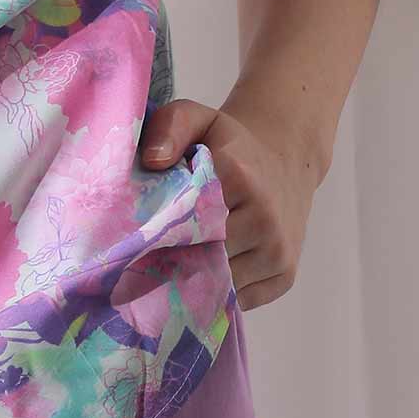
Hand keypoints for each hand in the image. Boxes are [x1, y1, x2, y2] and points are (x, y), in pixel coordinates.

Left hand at [138, 95, 324, 311]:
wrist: (286, 159)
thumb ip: (168, 128)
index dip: (155, 232)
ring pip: (220, 284)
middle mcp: (265, 219)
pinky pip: (241, 300)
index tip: (132, 238)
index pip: (184, 221)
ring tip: (172, 265)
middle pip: (201, 257)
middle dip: (170, 261)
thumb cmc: (230, 142)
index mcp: (239, 178)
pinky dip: (218, 292)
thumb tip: (152, 161)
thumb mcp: (197, 117)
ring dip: (194, 281)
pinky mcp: (285, 275)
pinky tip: (204, 272)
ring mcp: (278, 251)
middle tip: (143, 260)